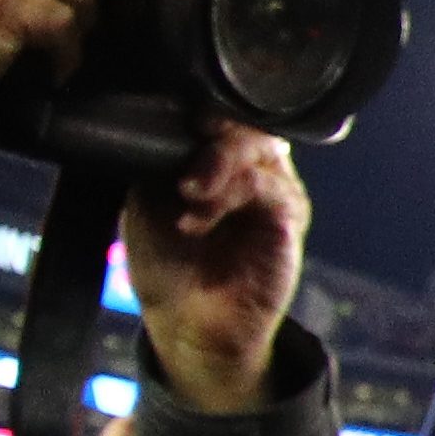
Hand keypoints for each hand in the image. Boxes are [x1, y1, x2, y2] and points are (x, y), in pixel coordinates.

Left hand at [120, 124, 306, 413]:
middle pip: (244, 123)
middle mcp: (249, 167)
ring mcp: (273, 189)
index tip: (178, 123)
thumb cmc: (166, 264)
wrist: (189, 323)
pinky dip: (232, 195)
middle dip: (212, 141)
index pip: (218, 115)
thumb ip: (157, 161)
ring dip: (218, 167)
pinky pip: (271, 186)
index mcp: (214, 158)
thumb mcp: (144, 203)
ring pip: (259, 148)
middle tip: (183, 174)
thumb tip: (166, 122)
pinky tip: (199, 219)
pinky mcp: (290, 216)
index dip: (201, 111)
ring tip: (189, 198)